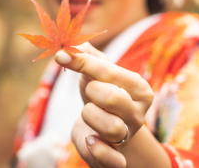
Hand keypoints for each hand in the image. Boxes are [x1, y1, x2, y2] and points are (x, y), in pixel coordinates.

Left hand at [57, 43, 164, 167]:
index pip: (109, 71)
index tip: (60, 55)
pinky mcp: (117, 159)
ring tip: (89, 116)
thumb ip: (85, 54)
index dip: (82, 62)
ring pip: (111, 127)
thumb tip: (71, 42)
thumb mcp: (95, 73)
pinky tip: (90, 140)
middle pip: (113, 98)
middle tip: (90, 94)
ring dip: (90, 118)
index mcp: (138, 88)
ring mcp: (129, 137)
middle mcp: (138, 113)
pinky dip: (97, 150)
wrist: (103, 132)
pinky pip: (112, 159)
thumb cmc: (100, 96)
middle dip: (91, 92)